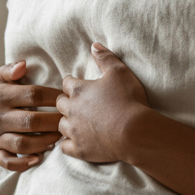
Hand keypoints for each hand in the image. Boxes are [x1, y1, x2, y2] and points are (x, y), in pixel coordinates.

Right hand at [0, 60, 61, 171]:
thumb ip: (11, 69)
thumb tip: (23, 65)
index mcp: (2, 96)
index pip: (33, 95)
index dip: (53, 97)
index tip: (67, 99)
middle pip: (31, 122)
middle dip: (53, 122)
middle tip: (69, 122)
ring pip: (22, 144)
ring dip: (43, 143)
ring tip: (58, 138)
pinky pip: (8, 162)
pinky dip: (23, 163)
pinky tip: (39, 158)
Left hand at [57, 43, 150, 162]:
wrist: (135, 132)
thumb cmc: (129, 100)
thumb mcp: (120, 72)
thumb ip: (105, 57)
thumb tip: (94, 45)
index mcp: (79, 90)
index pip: (67, 83)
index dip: (72, 83)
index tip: (77, 86)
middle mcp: (71, 110)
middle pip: (59, 103)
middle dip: (66, 102)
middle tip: (76, 104)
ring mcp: (74, 131)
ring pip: (60, 125)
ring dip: (66, 122)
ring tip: (75, 123)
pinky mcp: (79, 149)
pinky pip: (64, 147)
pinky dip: (68, 144)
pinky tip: (75, 142)